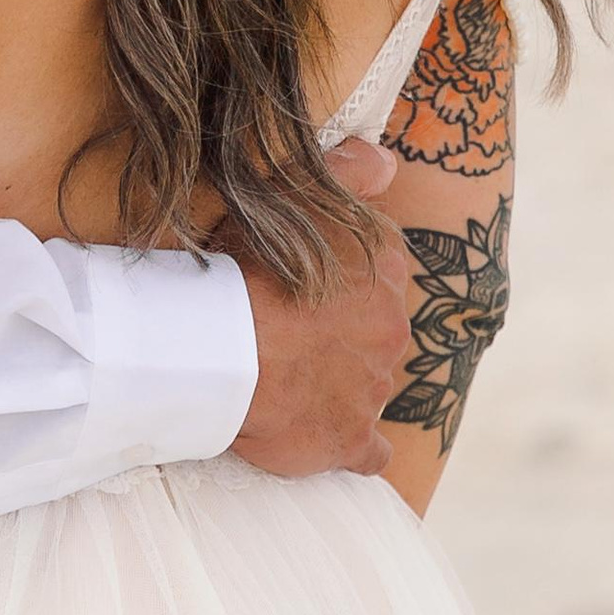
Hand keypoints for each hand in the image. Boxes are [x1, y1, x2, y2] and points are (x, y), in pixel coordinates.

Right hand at [230, 138, 413, 479]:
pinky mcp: (349, 440)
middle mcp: (393, 327)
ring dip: (336, 381)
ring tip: (283, 378)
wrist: (220, 347)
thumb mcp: (291, 192)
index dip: (338, 275)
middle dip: (341, 330)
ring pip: (367, 383)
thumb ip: (348, 169)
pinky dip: (352, 448)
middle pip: (375, 327)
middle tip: (286, 330)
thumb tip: (389, 161)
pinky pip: (368, 453)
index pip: (378, 266)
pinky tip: (326, 439)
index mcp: (384, 266)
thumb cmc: (246, 264)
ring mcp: (375, 388)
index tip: (302, 282)